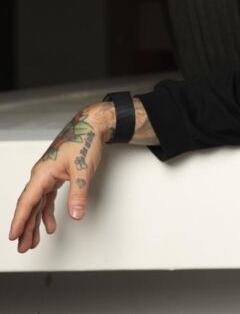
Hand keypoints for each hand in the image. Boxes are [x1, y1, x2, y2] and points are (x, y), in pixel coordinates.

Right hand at [8, 103, 113, 251]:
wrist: (91, 126)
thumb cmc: (85, 142)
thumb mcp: (83, 170)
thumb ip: (78, 194)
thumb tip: (75, 215)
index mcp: (42, 173)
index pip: (27, 201)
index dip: (20, 220)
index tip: (14, 236)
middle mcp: (41, 176)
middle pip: (28, 206)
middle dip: (24, 227)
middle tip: (22, 247)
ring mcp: (47, 176)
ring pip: (36, 204)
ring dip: (34, 223)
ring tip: (32, 242)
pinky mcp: (55, 177)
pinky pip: (46, 199)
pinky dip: (46, 213)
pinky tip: (50, 226)